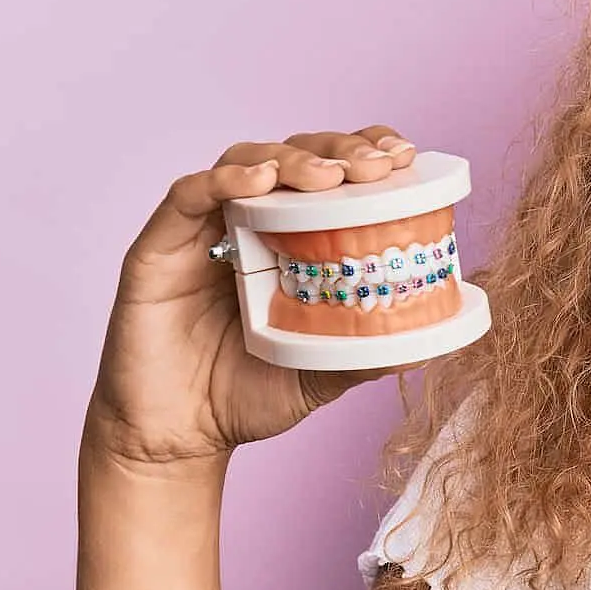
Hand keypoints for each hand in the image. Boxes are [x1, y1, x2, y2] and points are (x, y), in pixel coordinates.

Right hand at [85, 125, 427, 470]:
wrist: (178, 438)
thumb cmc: (249, 392)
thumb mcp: (325, 371)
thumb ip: (370, 351)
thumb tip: (431, 341)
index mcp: (295, 238)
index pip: (333, 172)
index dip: (367, 152)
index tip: (404, 156)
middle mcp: (250, 221)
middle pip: (296, 156)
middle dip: (340, 151)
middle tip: (376, 165)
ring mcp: (203, 230)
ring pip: (245, 162)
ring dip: (291, 160)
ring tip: (329, 177)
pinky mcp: (158, 248)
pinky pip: (186, 196)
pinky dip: (223, 181)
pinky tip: (258, 181)